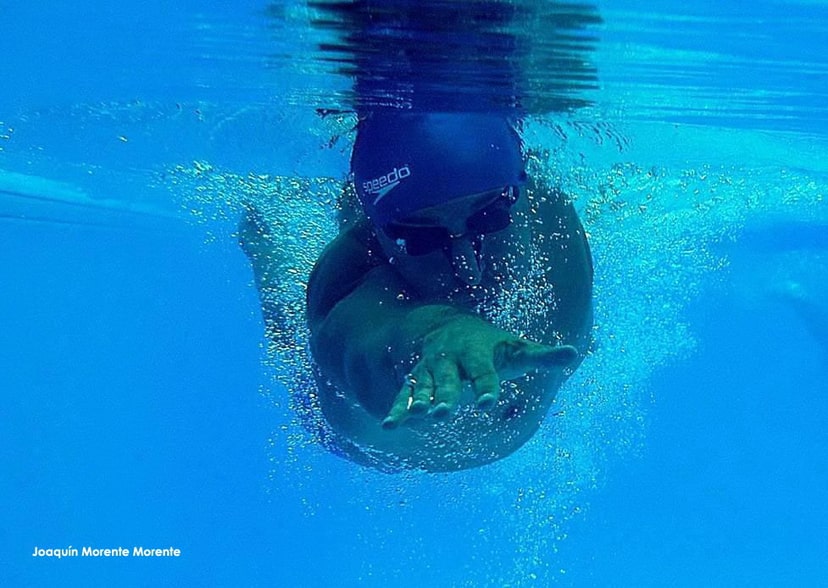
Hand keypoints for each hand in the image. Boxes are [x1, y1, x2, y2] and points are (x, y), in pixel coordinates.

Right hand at [381, 315, 576, 428]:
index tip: (488, 403)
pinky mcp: (415, 379)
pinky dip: (397, 409)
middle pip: (448, 380)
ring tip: (415, 417)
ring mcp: (430, 369)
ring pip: (422, 386)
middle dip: (444, 395)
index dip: (486, 386)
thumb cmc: (491, 345)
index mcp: (477, 353)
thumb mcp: (516, 348)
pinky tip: (389, 425)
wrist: (449, 324)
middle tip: (441, 413)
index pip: (483, 372)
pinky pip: (404, 394)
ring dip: (417, 402)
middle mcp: (451, 360)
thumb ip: (543, 355)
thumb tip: (576, 352)